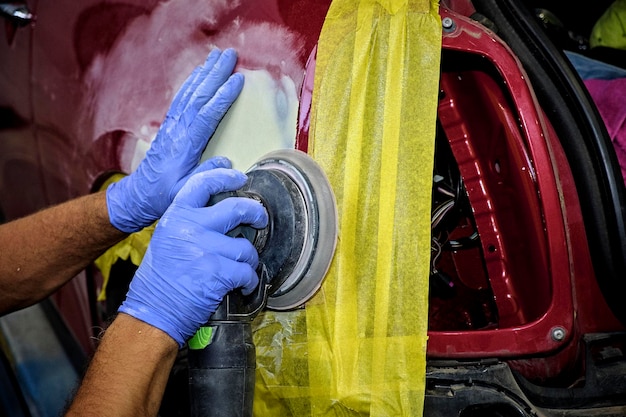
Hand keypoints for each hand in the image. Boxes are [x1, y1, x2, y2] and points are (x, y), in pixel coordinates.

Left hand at [107, 48, 244, 232]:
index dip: (222, 97)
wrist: (138, 195)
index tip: (237, 80)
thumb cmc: (164, 196)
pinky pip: (182, 99)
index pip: (206, 115)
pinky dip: (192, 83)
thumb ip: (206, 178)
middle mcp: (178, 130)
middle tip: (230, 55)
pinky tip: (200, 74)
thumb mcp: (186, 193)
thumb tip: (228, 162)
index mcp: (185, 146)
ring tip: (217, 56)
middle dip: (214, 74)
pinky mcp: (170, 126)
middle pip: (198, 96)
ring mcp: (172, 126)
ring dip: (204, 74)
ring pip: (189, 93)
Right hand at [118, 168, 267, 346]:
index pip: (202, 183)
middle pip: (236, 208)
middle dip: (256, 214)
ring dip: (249, 260)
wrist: (153, 311)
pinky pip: (247, 271)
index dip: (225, 177)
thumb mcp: (167, 238)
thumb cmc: (161, 278)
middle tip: (260, 220)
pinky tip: (244, 285)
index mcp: (176, 215)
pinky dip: (250, 281)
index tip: (240, 178)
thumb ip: (190, 221)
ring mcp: (205, 249)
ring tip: (243, 268)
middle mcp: (190, 227)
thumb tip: (224, 212)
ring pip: (246, 247)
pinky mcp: (217, 272)